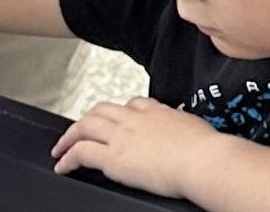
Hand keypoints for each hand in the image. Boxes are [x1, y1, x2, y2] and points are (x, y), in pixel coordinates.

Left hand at [50, 97, 223, 197]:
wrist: (203, 160)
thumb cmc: (207, 151)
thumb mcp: (196, 128)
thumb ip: (184, 128)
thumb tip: (190, 134)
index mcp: (157, 111)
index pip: (132, 104)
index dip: (119, 112)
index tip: (115, 119)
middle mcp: (135, 119)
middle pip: (101, 110)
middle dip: (87, 119)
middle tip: (79, 130)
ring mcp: (122, 136)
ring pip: (85, 126)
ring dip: (69, 136)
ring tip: (61, 147)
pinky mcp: (113, 157)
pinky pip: (81, 152)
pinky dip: (67, 157)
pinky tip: (62, 165)